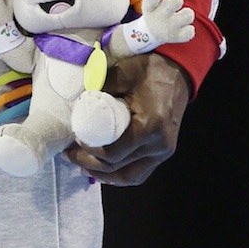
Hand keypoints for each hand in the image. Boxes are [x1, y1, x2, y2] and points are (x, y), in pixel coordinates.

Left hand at [65, 53, 190, 185]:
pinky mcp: (163, 153)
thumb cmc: (151, 70)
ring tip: (82, 166)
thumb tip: (77, 103)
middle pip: (119, 168)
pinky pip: (140, 172)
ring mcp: (163, 152)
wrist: (178, 71)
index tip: (74, 141)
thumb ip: (100, 88)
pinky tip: (104, 170)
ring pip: (131, 177)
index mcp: (149, 127)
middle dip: (91, 165)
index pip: (113, 154)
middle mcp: (158, 146)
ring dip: (105, 175)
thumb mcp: (123, 73)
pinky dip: (121, 174)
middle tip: (69, 155)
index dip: (90, 152)